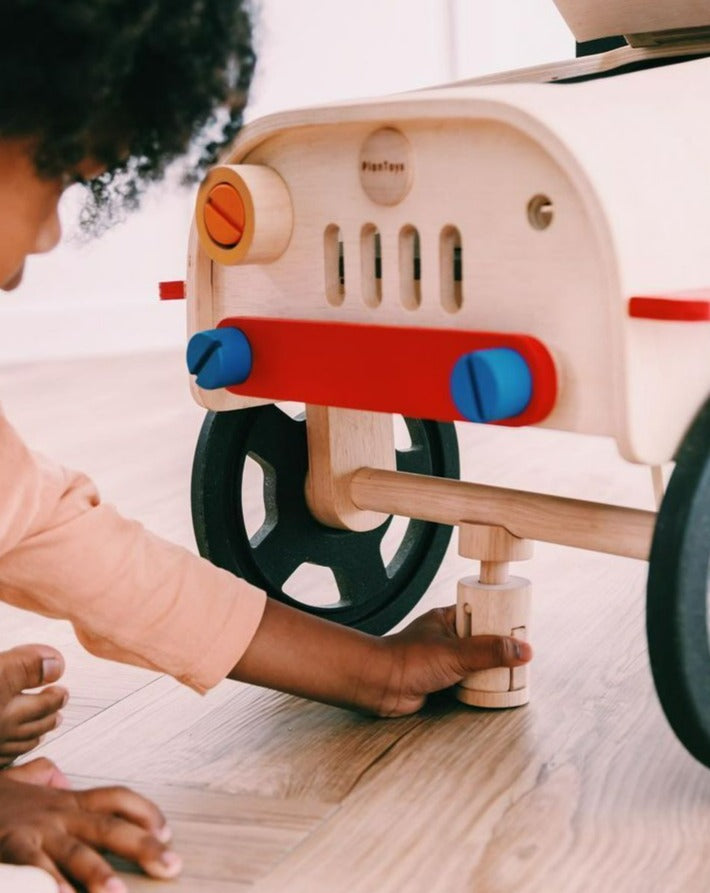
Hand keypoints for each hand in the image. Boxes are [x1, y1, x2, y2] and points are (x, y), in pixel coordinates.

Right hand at [0, 758, 180, 892]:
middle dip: (144, 847)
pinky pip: (31, 867)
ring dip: (99, 875)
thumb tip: (58, 775)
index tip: (168, 831)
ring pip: (75, 852)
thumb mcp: (21, 783)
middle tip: (173, 867)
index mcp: (66, 800)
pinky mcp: (10, 846)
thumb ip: (44, 778)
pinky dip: (45, 884)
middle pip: (109, 826)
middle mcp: (57, 814)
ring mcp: (35, 831)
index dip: (144, 811)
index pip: (116, 797)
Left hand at [232, 598, 530, 717]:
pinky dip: (480, 685)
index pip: (482, 612)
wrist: (379, 685)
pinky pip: (468, 680)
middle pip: (482, 640)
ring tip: (515, 674)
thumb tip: (524, 650)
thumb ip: (489, 652)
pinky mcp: (441, 681)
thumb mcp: (455, 653)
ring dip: (491, 669)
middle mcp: (447, 637)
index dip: (501, 620)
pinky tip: (495, 689)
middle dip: (500, 649)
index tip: (522, 629)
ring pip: (476, 662)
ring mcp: (444, 659)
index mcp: (448, 618)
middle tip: (524, 657)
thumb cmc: (408, 660)